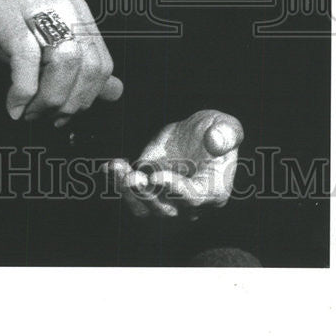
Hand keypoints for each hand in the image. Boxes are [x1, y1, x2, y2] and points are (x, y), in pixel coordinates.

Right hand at [0, 0, 121, 124]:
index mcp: (74, 10)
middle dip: (69, 102)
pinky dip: (23, 89)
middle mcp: (61, 3)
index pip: (101, 61)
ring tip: (30, 111)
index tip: (66, 114)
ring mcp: (35, 4)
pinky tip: (14, 104)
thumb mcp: (38, 47)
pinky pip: (27, 55)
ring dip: (48, 98)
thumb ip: (77, 69)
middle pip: (86, 62)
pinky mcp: (6, 12)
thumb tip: (112, 92)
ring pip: (64, 59)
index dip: (87, 96)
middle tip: (48, 118)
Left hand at [105, 110, 243, 217]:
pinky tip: (108, 167)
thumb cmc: (217, 130)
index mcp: (213, 191)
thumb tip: (216, 141)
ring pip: (143, 208)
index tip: (156, 175)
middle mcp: (188, 204)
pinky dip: (116, 182)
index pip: (192, 198)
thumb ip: (227, 133)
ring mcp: (165, 199)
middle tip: (132, 176)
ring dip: (127, 192)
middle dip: (145, 194)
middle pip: (164, 209)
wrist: (198, 132)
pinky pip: (131, 194)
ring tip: (117, 169)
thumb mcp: (227, 125)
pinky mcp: (148, 189)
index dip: (173, 189)